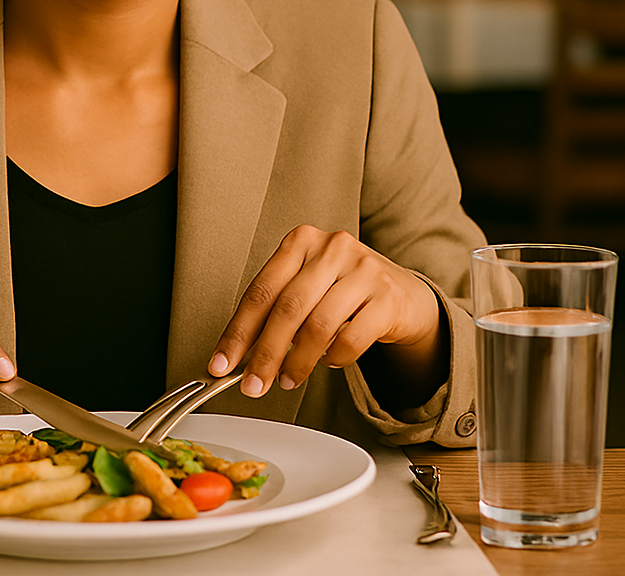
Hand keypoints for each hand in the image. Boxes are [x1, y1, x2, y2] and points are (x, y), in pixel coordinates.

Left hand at [207, 225, 443, 397]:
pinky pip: (351, 338)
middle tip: (253, 384)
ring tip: (288, 380)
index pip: (261, 291)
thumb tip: (239, 356)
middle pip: (287, 309)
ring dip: (297, 362)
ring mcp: (364, 269)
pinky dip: (335, 358)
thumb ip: (275, 312)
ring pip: (318, 325)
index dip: (238, 332)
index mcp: (302, 241)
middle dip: (265, 354)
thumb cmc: (343, 290)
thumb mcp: (307, 287)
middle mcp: (332, 248)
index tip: (222, 364)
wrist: (403, 292)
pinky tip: (329, 362)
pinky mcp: (388, 297)